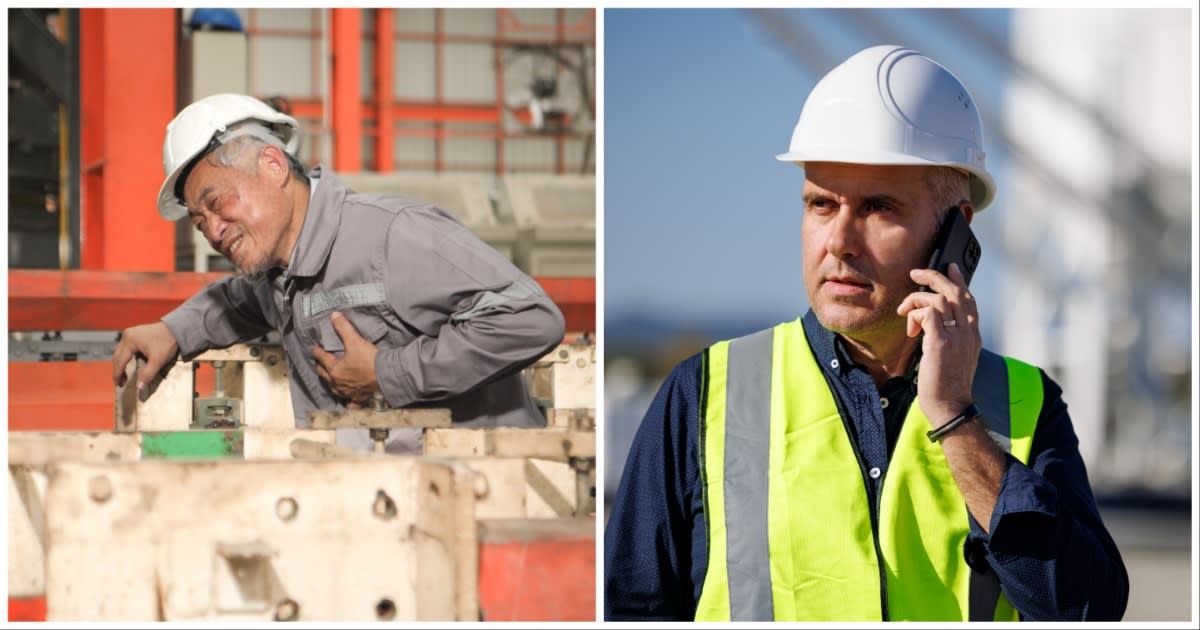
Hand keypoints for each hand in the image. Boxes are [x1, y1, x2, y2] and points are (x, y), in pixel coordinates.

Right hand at [112, 322, 179, 389]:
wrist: (176, 329)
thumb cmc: (167, 342)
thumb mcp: (158, 360)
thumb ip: (148, 374)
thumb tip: (139, 386)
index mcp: (130, 341)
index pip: (119, 360)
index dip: (118, 374)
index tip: (118, 384)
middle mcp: (127, 335)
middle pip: (117, 356)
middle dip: (118, 370)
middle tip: (120, 382)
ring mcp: (130, 333)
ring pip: (120, 351)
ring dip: (121, 363)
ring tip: (124, 375)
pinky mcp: (135, 334)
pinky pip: (125, 347)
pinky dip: (125, 357)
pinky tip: (129, 363)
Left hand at [312, 311, 380, 405]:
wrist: (388, 376)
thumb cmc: (370, 360)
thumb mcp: (355, 341)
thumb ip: (343, 327)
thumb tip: (334, 315)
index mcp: (333, 369)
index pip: (319, 357)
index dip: (317, 350)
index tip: (318, 346)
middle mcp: (336, 383)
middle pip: (322, 373)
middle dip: (320, 365)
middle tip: (322, 358)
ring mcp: (346, 393)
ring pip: (332, 388)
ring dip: (330, 380)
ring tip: (332, 375)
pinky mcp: (358, 399)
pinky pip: (349, 403)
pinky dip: (347, 400)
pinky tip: (347, 397)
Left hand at [897, 263, 981, 427]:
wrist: (950, 407)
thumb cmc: (947, 386)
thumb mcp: (954, 357)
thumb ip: (949, 338)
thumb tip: (932, 324)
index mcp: (973, 335)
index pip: (969, 299)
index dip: (959, 280)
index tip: (949, 267)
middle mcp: (968, 332)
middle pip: (955, 292)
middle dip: (934, 277)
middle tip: (916, 273)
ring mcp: (957, 337)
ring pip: (939, 299)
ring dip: (917, 300)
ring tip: (905, 313)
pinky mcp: (940, 343)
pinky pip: (928, 314)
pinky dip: (915, 315)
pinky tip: (910, 330)